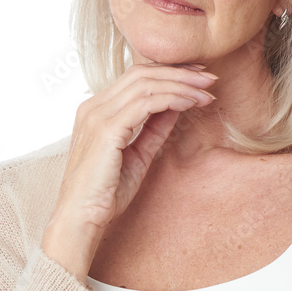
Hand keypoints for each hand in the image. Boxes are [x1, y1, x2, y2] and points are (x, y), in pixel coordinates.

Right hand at [42, 61, 217, 279]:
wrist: (81, 218)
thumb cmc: (105, 193)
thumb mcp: (137, 155)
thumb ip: (153, 129)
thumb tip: (175, 107)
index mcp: (96, 110)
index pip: (135, 76)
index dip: (169, 72)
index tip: (197, 78)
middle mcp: (93, 107)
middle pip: (141, 72)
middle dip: (180, 72)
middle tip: (210, 79)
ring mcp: (97, 116)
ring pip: (146, 84)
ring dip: (182, 85)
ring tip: (207, 92)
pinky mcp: (106, 130)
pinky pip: (146, 103)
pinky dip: (172, 99)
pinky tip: (191, 103)